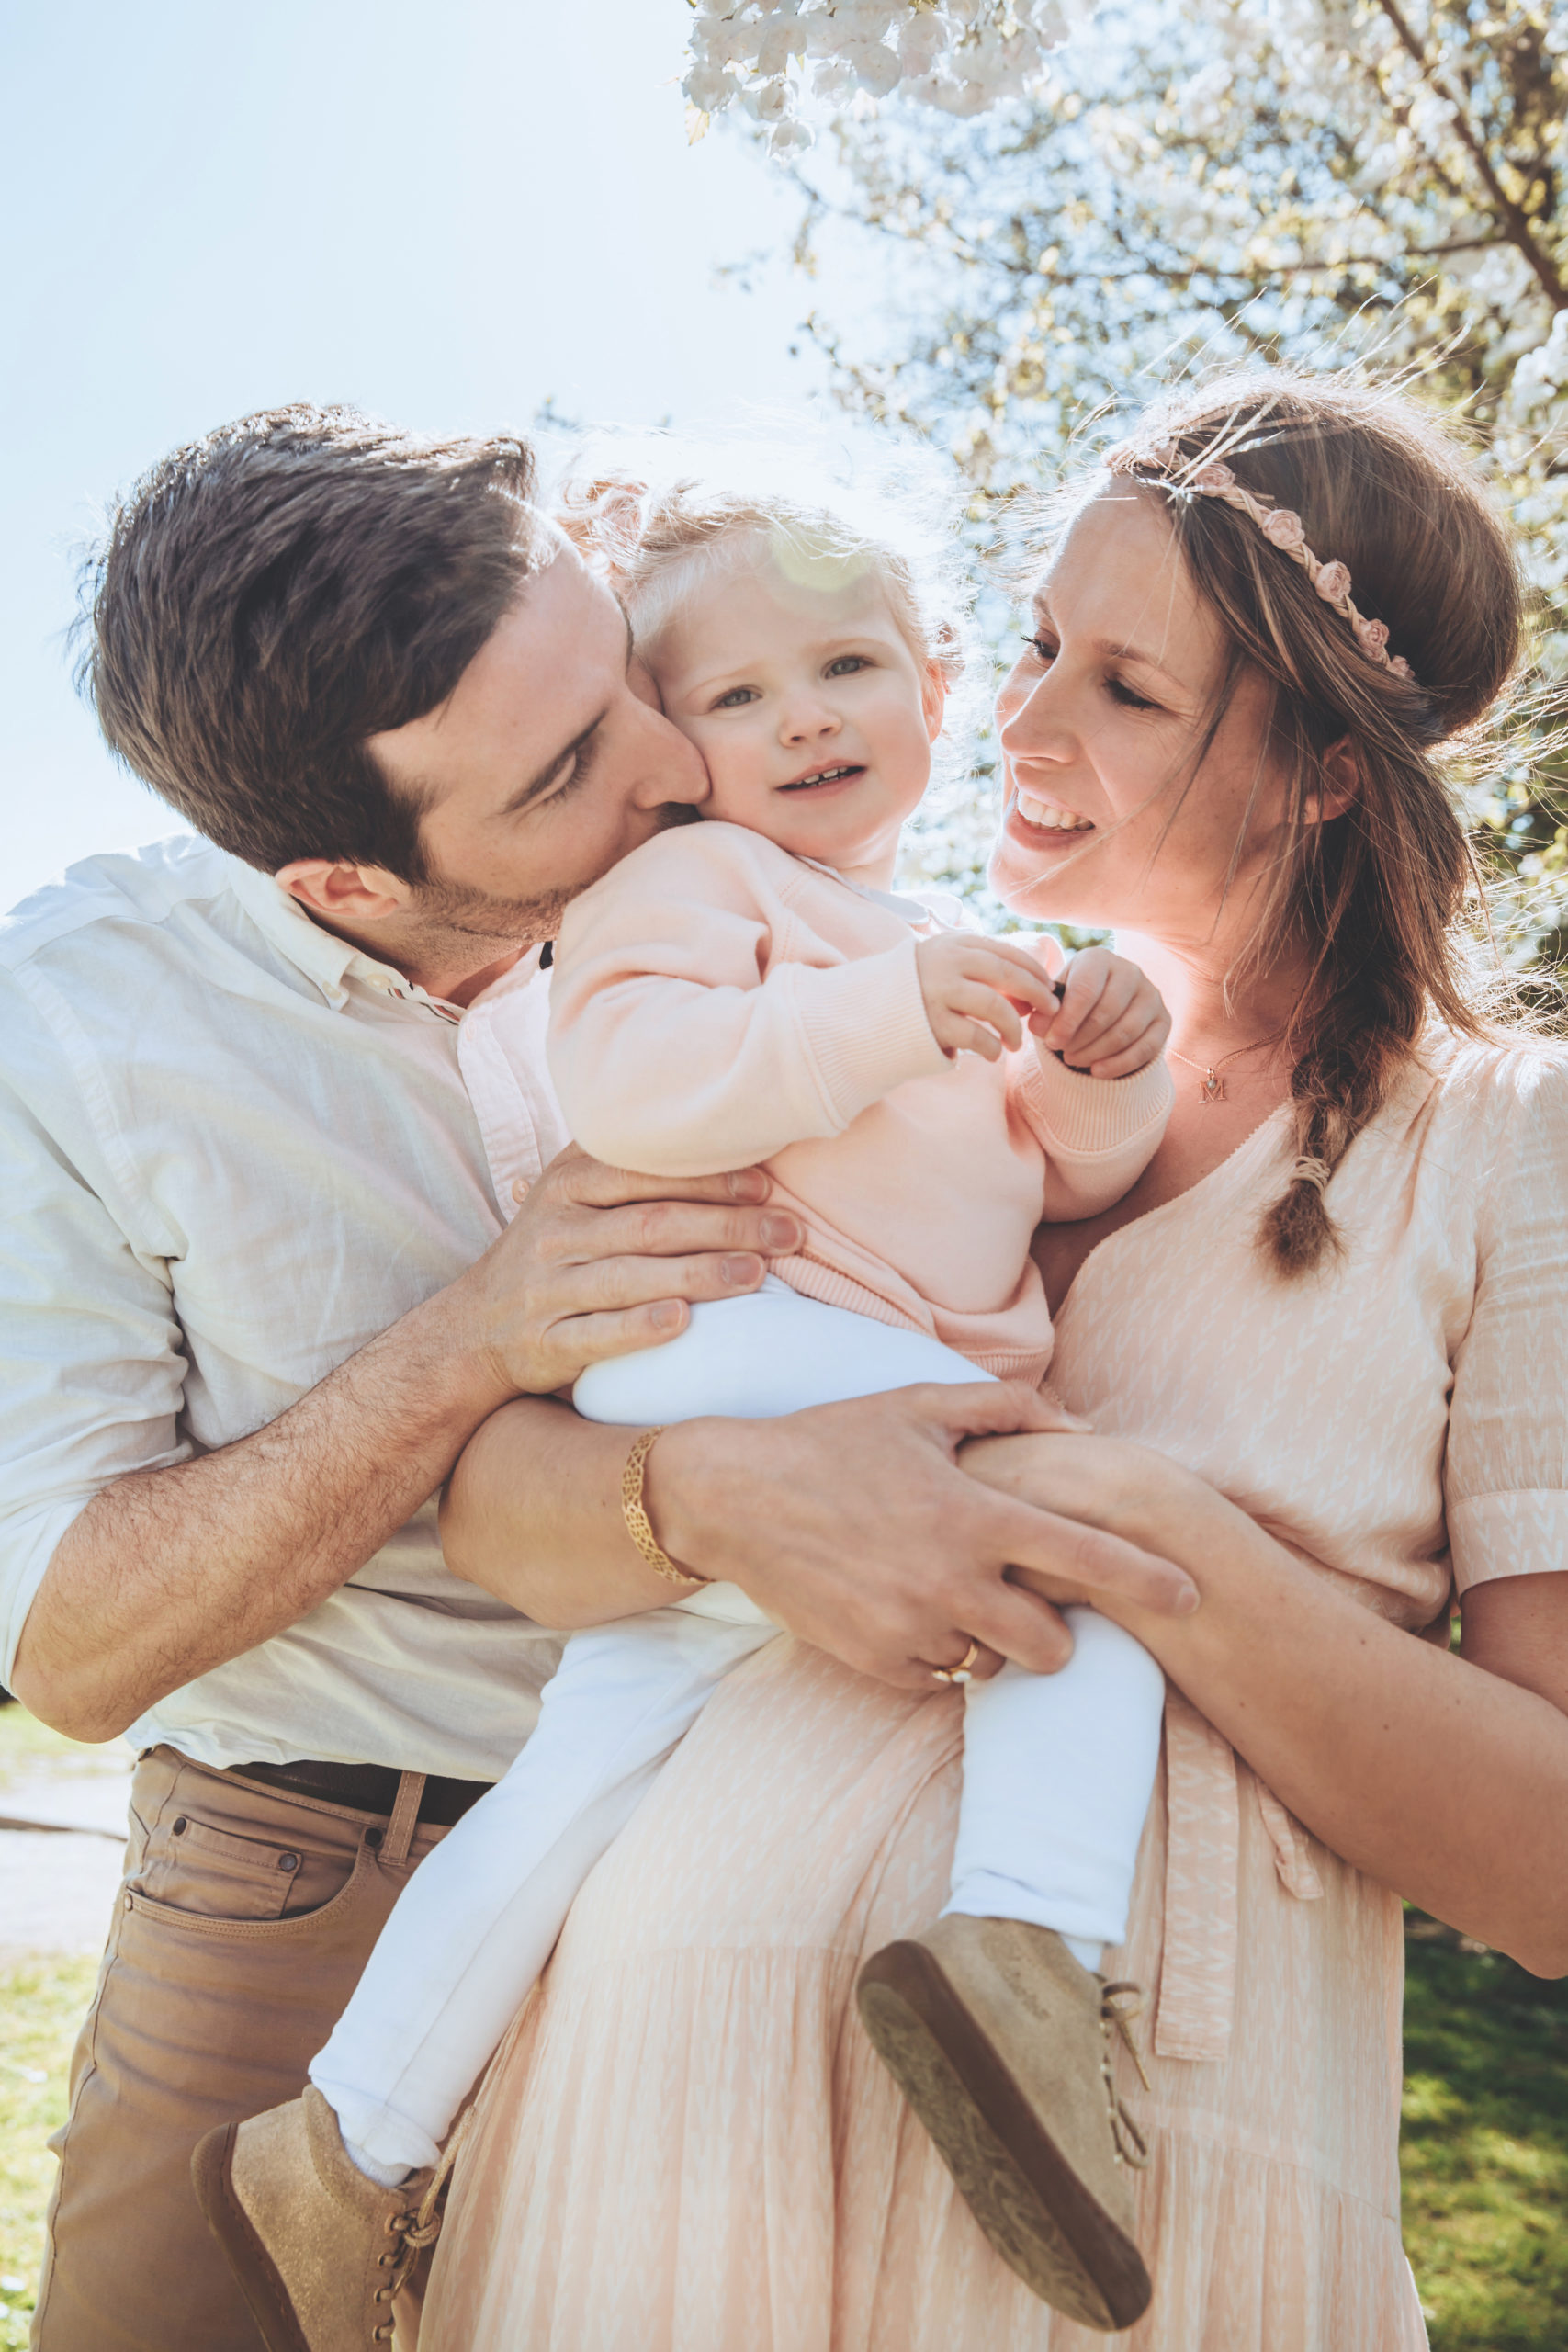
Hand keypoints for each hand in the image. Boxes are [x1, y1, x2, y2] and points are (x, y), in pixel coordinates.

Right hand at [444, 1145, 802, 1397]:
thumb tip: (733, 1142)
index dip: (709, 1178)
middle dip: (727, 1227)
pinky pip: (596, 1333)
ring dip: (699, 1274)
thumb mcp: (576, 1196)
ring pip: (630, 1276)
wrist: (474, 1327)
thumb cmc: (555, 1252)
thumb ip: (632, 1170)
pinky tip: (684, 1322)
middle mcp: (554, 1229)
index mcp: (567, 1183)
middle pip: (650, 1223)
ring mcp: (545, 1287)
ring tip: (757, 1275)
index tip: (768, 1189)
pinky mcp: (543, 1341)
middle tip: (790, 1235)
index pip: (644, 1171)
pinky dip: (640, 1327)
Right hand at [645, 1383, 1197, 1689]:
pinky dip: (937, 1651)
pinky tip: (907, 1608)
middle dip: (1058, 1632)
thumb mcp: (915, 1404)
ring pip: (992, 1665)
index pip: (1086, 1557)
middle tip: (1035, 1602)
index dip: (1149, 1582)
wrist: (733, 1498)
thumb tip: (1070, 1419)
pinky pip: (937, 1676)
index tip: (1193, 1597)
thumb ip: (1002, 1406)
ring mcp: (910, 1629)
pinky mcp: (875, 1661)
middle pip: (1052, 1646)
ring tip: (956, 1597)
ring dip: (991, 1640)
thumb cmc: (830, 1441)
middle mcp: (949, 1581)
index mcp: (973, 1515)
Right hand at [916, 932, 1063, 1062]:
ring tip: (1016, 1042)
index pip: (1005, 952)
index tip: (1050, 986)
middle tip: (1051, 1011)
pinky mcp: (932, 1024)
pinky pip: (976, 1037)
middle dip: (1036, 993)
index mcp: (953, 944)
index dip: (1034, 970)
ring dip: (1014, 1027)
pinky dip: (992, 1047)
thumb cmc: (916, 992)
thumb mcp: (945, 968)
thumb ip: (982, 973)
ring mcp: (938, 992)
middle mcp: (946, 963)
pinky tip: (993, 1053)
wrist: (866, 1014)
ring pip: (995, 1006)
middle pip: (1006, 974)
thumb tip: (1033, 995)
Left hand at [1032, 948, 1169, 1077]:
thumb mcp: (1054, 1001)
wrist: (1102, 1008)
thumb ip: (1044, 1011)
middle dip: (1080, 1039)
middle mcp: (1130, 971)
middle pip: (1106, 1012)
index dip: (1067, 1020)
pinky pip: (1146, 1048)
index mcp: (1098, 958)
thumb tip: (1038, 1026)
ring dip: (1096, 1053)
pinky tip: (1097, 1072)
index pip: (1085, 989)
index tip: (1051, 1042)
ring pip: (1125, 1032)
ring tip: (1073, 1060)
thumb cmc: (1073, 1002)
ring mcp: (1151, 995)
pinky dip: (1119, 1065)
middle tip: (1062, 1052)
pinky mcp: (1164, 1020)